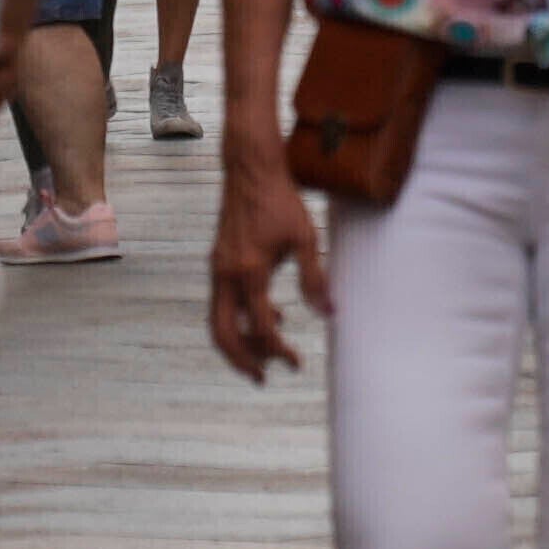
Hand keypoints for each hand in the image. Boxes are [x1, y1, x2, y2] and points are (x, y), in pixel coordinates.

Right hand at [208, 138, 328, 380]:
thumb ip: (315, 278)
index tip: (296, 363)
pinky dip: (239, 319)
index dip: (279, 351)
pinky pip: (222, 302)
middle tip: (263, 378)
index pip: (262, 327)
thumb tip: (330, 314)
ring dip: (238, 343)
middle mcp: (227, 273)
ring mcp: (218, 268)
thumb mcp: (305, 237)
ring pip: (218, 320)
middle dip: (242, 360)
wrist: (250, 170)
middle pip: (223, 333)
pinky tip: (270, 316)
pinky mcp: (218, 262)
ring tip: (264, 357)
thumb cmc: (281, 201)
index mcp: (250, 270)